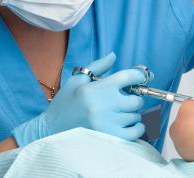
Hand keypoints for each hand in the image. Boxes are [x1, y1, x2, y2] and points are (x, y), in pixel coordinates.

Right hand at [12, 53, 146, 145]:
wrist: (51, 130)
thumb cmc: (65, 103)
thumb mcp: (77, 80)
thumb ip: (98, 66)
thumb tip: (113, 56)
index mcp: (99, 88)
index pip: (129, 76)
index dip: (140, 74)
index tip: (142, 76)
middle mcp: (106, 105)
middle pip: (136, 99)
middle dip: (134, 98)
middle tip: (125, 99)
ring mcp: (109, 123)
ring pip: (136, 116)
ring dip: (132, 114)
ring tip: (120, 113)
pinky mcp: (110, 138)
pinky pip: (136, 132)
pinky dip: (136, 128)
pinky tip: (128, 124)